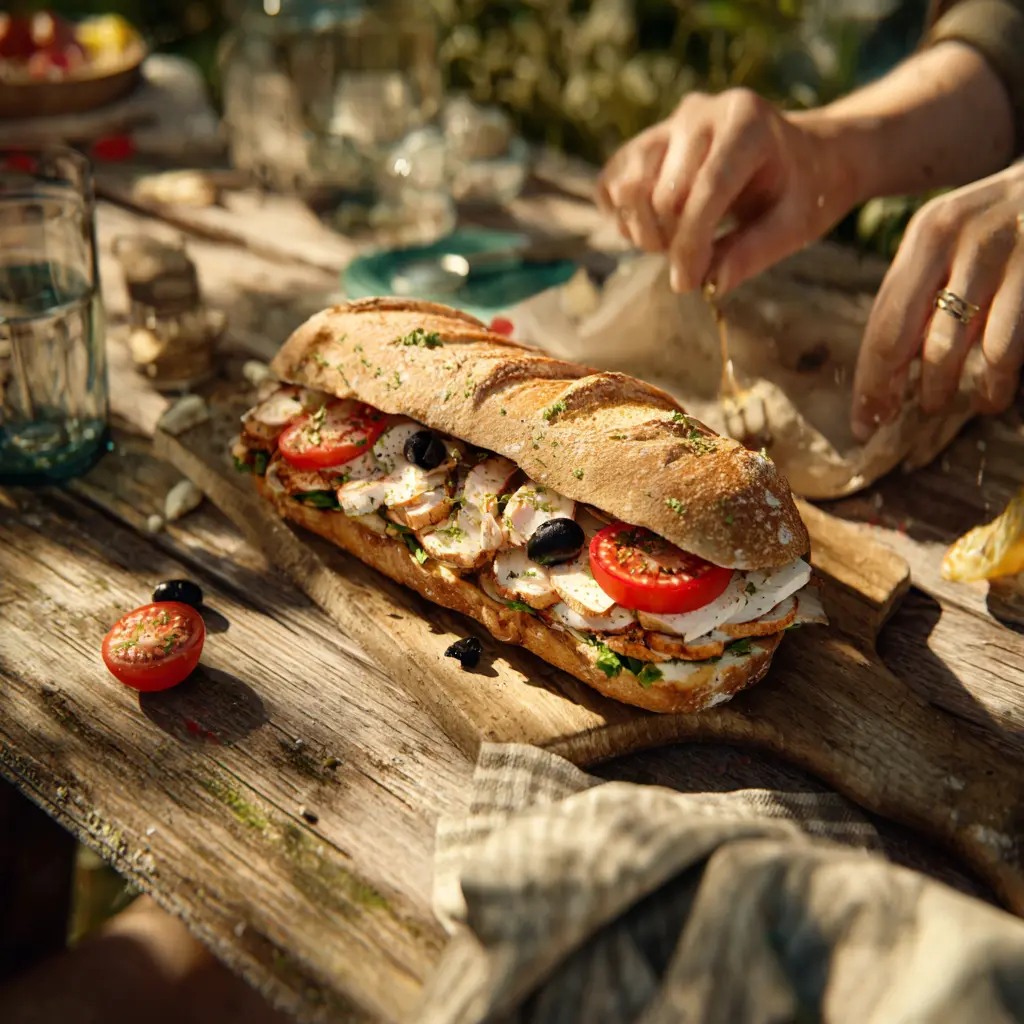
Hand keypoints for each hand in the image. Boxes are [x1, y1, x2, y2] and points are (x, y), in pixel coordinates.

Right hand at [595, 89, 858, 293]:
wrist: (803, 154)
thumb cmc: (803, 190)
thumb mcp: (795, 225)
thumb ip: (754, 252)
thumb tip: (711, 284)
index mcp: (747, 123)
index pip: (706, 188)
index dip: (691, 244)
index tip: (687, 284)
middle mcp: (701, 113)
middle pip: (661, 193)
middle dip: (671, 242)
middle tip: (696, 261)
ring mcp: (668, 124)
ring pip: (627, 186)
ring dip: (643, 230)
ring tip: (674, 242)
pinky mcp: (646, 142)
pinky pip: (611, 182)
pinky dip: (622, 216)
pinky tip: (653, 228)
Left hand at [851, 162, 1023, 440]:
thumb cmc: (1011, 222)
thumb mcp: (958, 238)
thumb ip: (922, 290)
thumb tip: (886, 371)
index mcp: (926, 234)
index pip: (883, 321)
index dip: (870, 379)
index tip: (862, 420)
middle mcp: (955, 237)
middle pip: (901, 337)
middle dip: (889, 390)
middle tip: (891, 421)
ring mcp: (1000, 251)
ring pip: (949, 348)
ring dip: (941, 389)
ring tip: (939, 405)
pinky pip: (1001, 348)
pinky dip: (994, 382)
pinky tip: (991, 396)